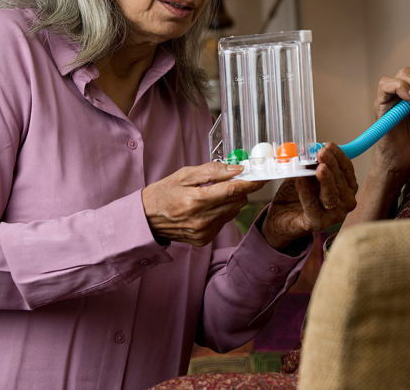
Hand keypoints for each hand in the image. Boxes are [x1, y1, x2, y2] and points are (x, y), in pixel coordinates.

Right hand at [142, 162, 265, 246]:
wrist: (147, 218)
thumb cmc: (165, 192)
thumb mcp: (185, 175)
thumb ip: (212, 171)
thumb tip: (236, 169)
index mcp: (196, 200)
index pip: (233, 190)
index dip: (250, 182)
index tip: (262, 176)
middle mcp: (202, 220)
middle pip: (237, 202)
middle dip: (238, 189)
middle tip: (230, 180)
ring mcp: (203, 232)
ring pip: (233, 212)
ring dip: (230, 201)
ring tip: (213, 195)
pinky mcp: (204, 240)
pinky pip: (224, 222)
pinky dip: (221, 212)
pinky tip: (207, 208)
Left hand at [261, 143, 357, 250]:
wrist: (281, 216)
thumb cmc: (296, 195)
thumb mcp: (306, 173)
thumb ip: (311, 163)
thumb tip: (311, 147)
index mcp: (346, 188)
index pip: (347, 170)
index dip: (339, 156)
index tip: (329, 145)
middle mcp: (344, 202)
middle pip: (341, 181)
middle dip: (332, 165)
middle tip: (322, 152)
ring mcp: (333, 215)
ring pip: (331, 194)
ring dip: (325, 179)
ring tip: (318, 167)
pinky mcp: (317, 223)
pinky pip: (313, 205)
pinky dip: (306, 191)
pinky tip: (300, 179)